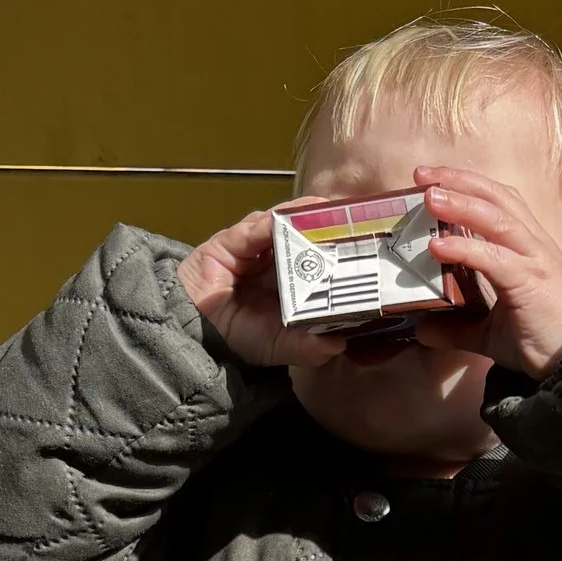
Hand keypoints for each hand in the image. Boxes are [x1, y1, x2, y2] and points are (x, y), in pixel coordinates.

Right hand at [176, 212, 345, 370]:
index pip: (322, 260)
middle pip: (307, 237)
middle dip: (331, 229)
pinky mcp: (231, 241)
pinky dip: (275, 221)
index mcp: (293, 282)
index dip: (342, 252)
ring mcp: (255, 248)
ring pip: (285, 225)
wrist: (195, 335)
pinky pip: (255, 227)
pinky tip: (293, 218)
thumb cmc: (238, 338)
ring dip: (308, 217)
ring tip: (332, 212)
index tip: (366, 248)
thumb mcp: (280, 346)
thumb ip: (308, 347)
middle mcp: (277, 260)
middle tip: (357, 223)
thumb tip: (338, 344)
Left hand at [411, 168, 561, 378]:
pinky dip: (465, 248)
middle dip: (458, 181)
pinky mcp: (531, 282)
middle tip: (422, 175)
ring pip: (497, 218)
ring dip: (461, 203)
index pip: (499, 201)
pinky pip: (495, 258)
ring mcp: (535, 261)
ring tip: (429, 197)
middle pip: (497, 197)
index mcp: (528, 247)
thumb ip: (458, 327)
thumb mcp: (491, 333)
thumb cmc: (543, 341)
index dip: (468, 185)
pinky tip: (438, 246)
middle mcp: (533, 245)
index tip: (433, 180)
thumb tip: (422, 328)